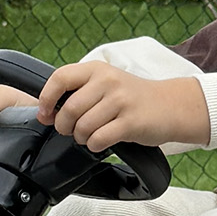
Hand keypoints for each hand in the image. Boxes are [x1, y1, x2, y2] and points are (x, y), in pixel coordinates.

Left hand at [36, 61, 211, 151]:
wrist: (171, 105)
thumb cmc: (133, 97)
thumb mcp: (106, 82)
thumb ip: (79, 90)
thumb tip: (48, 110)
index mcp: (97, 69)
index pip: (60, 78)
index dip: (46, 98)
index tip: (45, 114)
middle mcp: (108, 81)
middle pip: (69, 109)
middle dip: (64, 126)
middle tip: (72, 131)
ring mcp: (121, 101)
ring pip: (83, 127)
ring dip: (81, 138)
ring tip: (90, 136)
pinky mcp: (131, 122)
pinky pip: (99, 139)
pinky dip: (95, 145)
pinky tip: (102, 142)